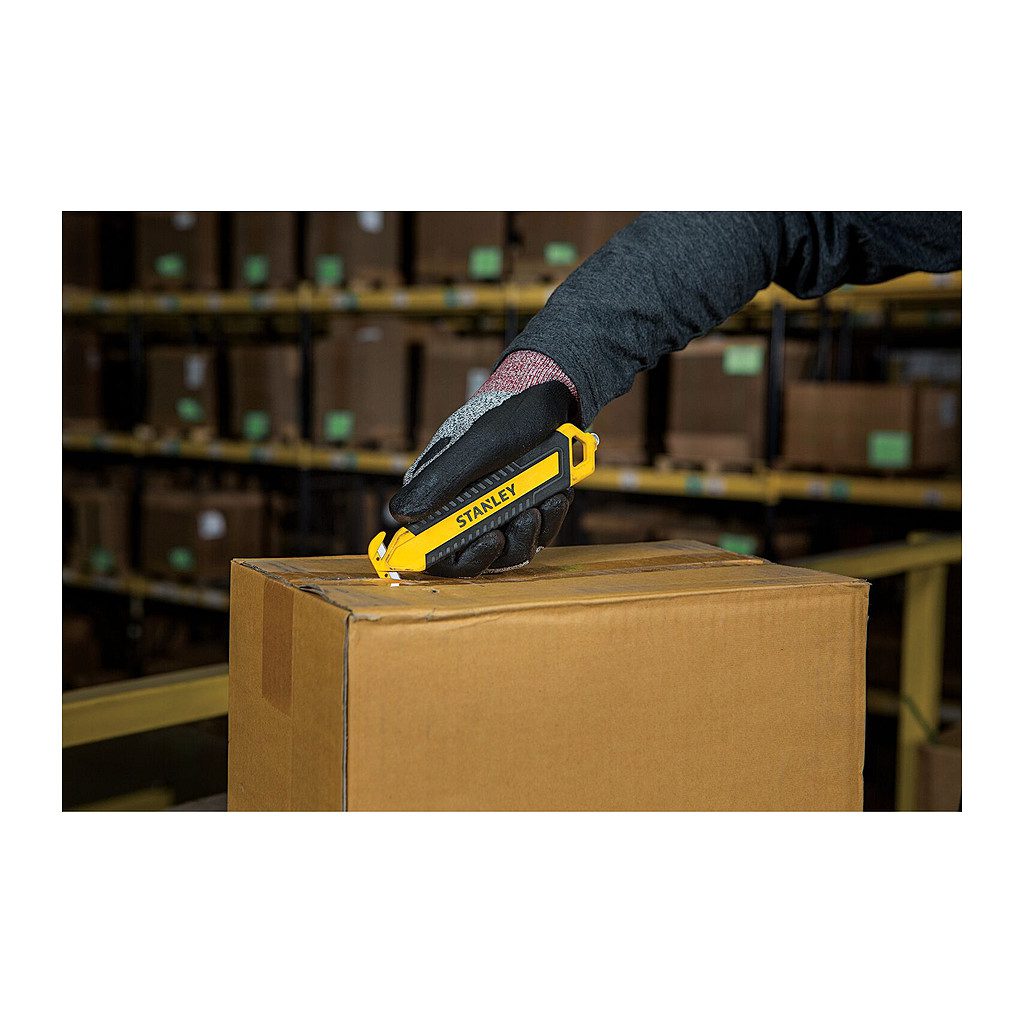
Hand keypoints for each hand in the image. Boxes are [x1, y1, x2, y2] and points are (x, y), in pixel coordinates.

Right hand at [390, 352, 580, 576]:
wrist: (550, 400)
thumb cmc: (510, 415)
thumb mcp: (479, 444)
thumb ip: (442, 479)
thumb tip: (401, 515)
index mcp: (436, 494)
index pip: (431, 548)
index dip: (454, 558)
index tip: (490, 542)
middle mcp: (462, 508)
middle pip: (472, 557)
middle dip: (503, 545)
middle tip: (523, 520)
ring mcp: (494, 512)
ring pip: (508, 551)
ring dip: (531, 531)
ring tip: (544, 502)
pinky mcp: (521, 512)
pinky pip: (534, 535)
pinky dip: (549, 517)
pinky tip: (556, 494)